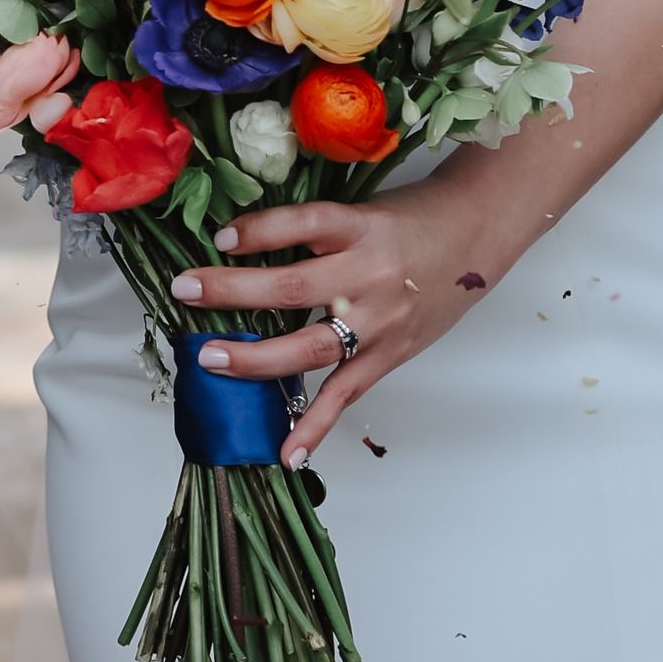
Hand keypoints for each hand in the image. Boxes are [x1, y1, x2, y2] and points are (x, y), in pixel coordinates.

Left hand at [171, 188, 501, 467]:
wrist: (477, 235)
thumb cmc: (413, 219)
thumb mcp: (363, 208)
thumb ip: (314, 229)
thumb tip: (242, 242)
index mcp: (360, 229)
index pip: (303, 225)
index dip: (259, 231)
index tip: (220, 238)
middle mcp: (368, 276)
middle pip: (291, 289)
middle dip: (231, 292)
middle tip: (185, 290)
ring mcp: (379, 323)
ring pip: (309, 346)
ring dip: (254, 358)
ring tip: (210, 359)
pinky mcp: (389, 356)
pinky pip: (345, 396)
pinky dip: (315, 427)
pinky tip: (287, 453)